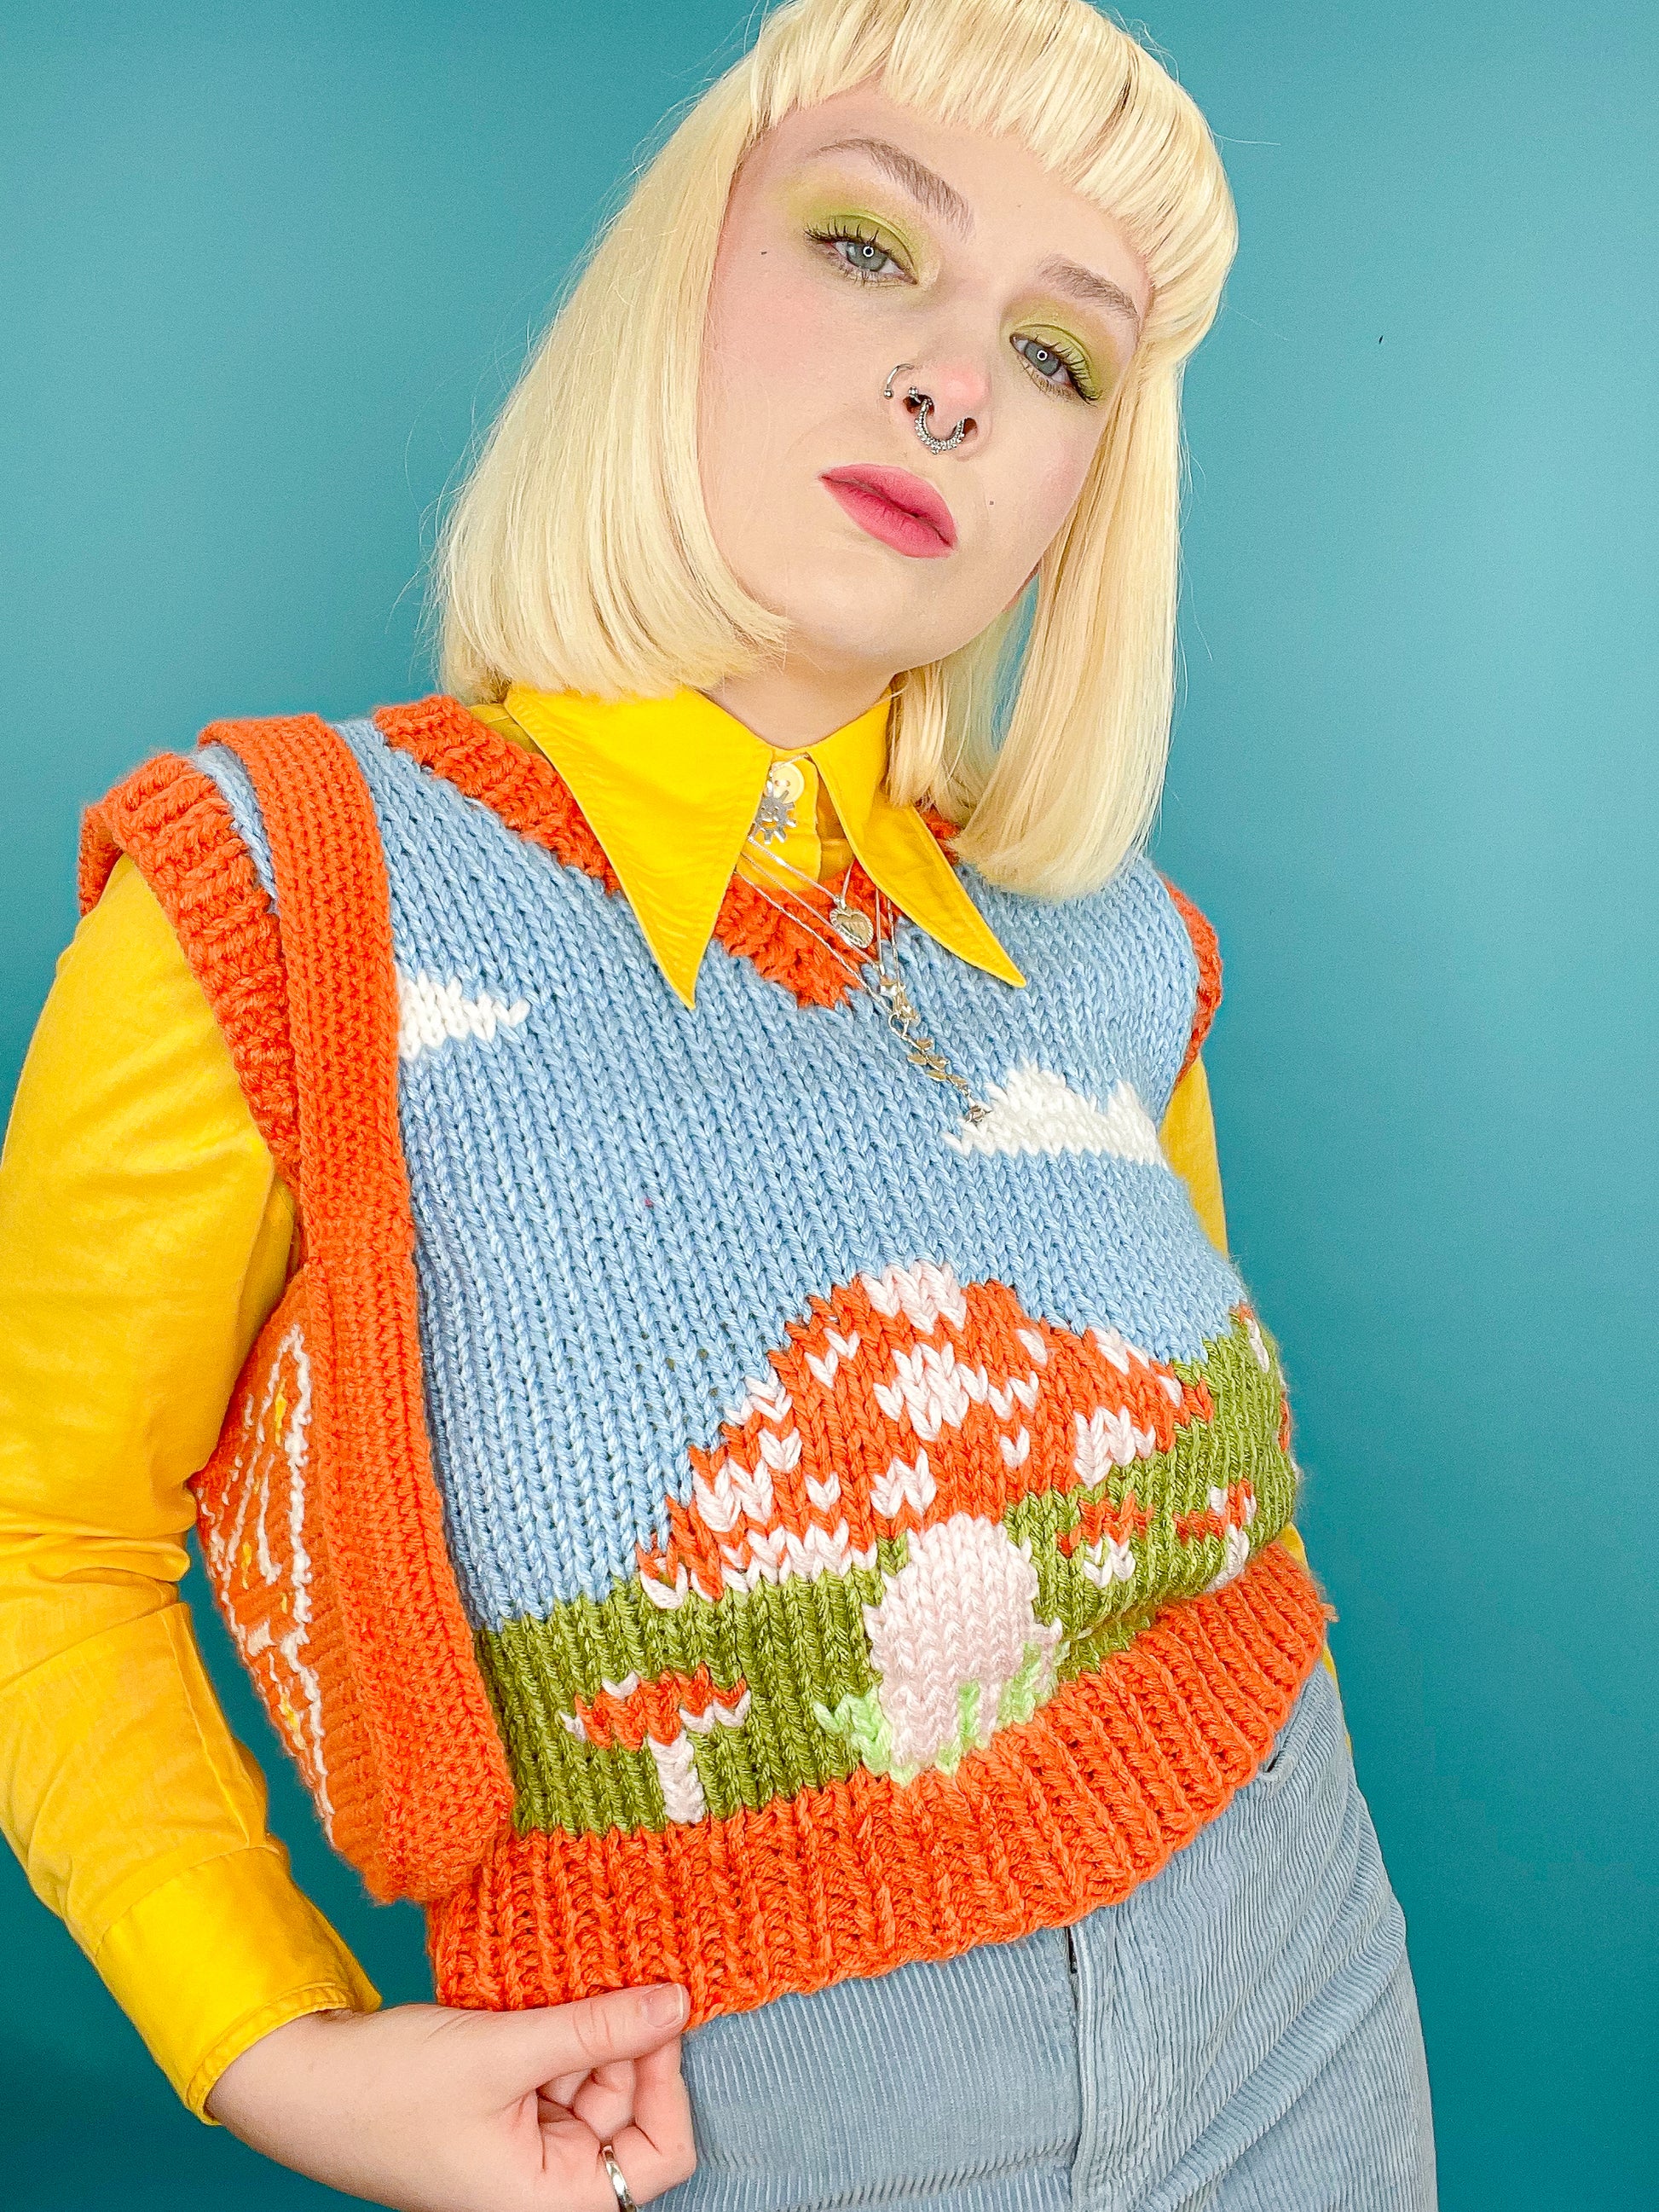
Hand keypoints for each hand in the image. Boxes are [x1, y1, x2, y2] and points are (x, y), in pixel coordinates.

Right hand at [204, 1984, 696, 2209]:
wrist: (303, 2082)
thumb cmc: (388, 2091)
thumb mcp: (505, 2051)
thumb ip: (598, 2029)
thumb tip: (679, 2003)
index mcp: (550, 2201)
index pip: (660, 2154)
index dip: (668, 2081)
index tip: (661, 2010)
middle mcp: (544, 2183)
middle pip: (629, 2110)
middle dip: (624, 2040)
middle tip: (621, 1968)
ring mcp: (524, 2146)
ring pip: (594, 2079)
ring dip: (589, 2026)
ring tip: (573, 1971)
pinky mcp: (504, 2111)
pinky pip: (556, 2067)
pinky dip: (558, 2028)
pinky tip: (548, 1987)